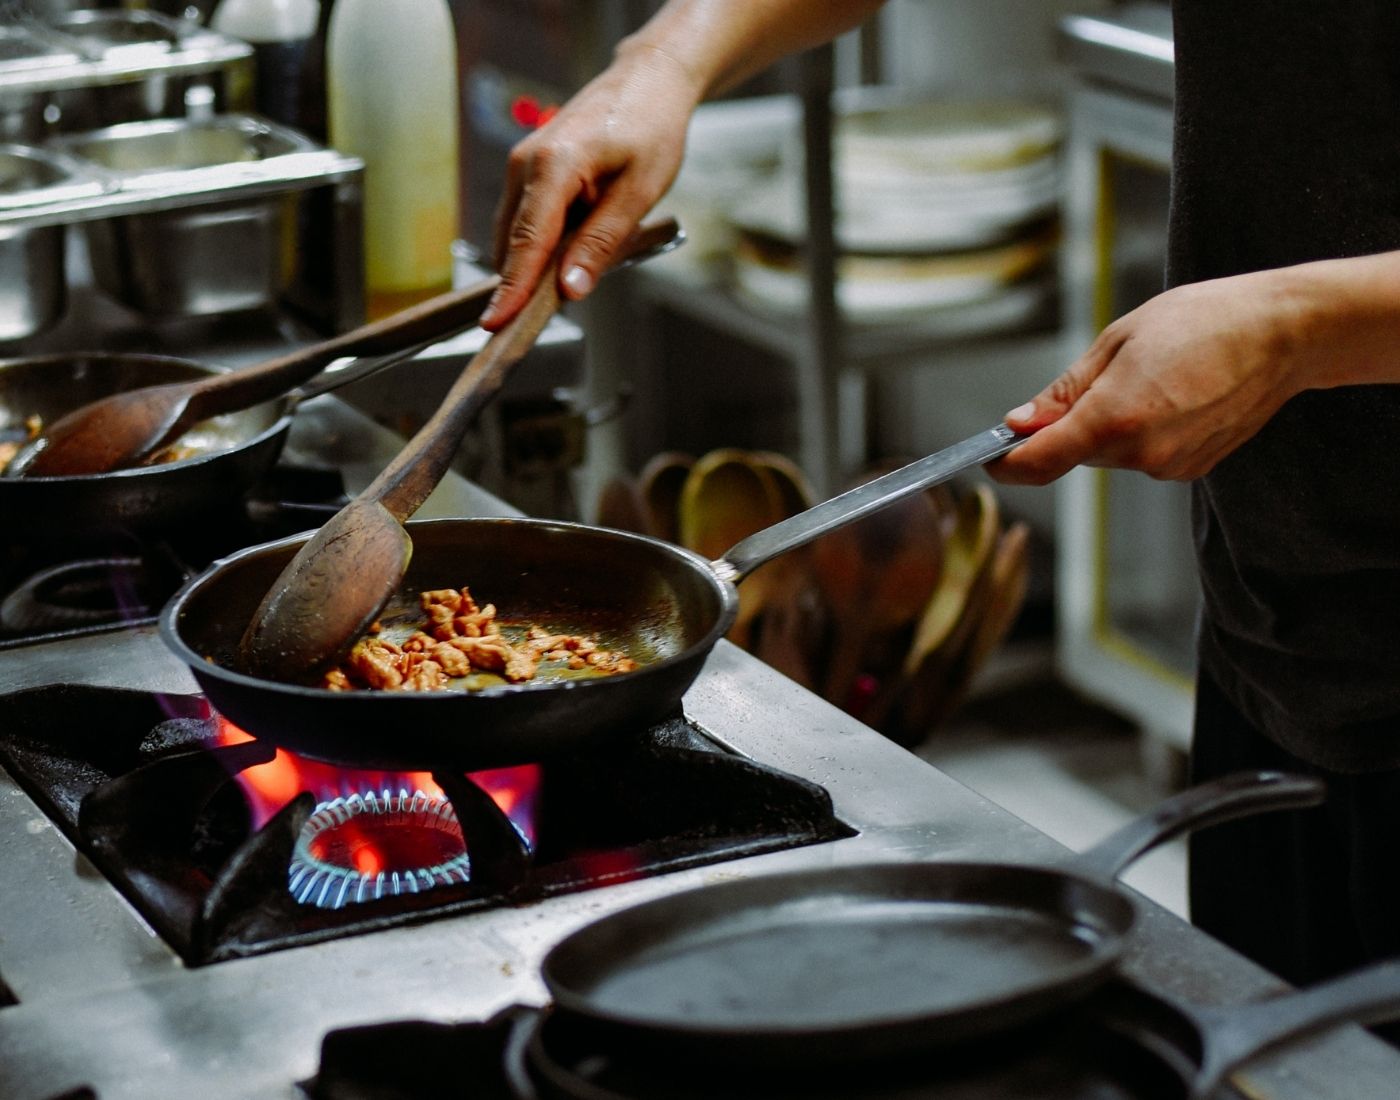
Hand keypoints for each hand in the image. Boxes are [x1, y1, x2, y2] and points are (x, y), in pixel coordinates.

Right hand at [480, 44, 700, 330]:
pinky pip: (524, 220)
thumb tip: (571, 289)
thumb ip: (602, 242)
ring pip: (515, 234)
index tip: (497, 325)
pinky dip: (540, 245)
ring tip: (572, 279)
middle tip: (539, 323)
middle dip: (521, 285)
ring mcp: (522, 164)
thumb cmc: (651, 128)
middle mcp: (526, 163)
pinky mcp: (528, 170)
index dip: (512, 289)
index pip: (526, 242)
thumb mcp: (639, 192)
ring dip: (535, 265)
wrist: (648, 82)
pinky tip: (571, 252)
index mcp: (554, 165)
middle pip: (512, 243)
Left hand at [991, 269, 1314, 484]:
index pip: (1037, 463)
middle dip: (1071, 424)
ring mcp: (1169, 466)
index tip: (990, 456)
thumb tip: (1019, 422)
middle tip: (1105, 374)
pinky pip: (1144, 454)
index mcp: (1113, 420)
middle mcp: (1140, 455)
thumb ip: (1064, 391)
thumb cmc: (1202, 321)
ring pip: (1110, 454)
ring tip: (1153, 376)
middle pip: (1074, 453)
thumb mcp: (1118, 340)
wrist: (1283, 333)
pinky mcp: (1191, 469)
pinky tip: (1175, 395)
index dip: (1006, 463)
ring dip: (1111, 425)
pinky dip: (1144, 431)